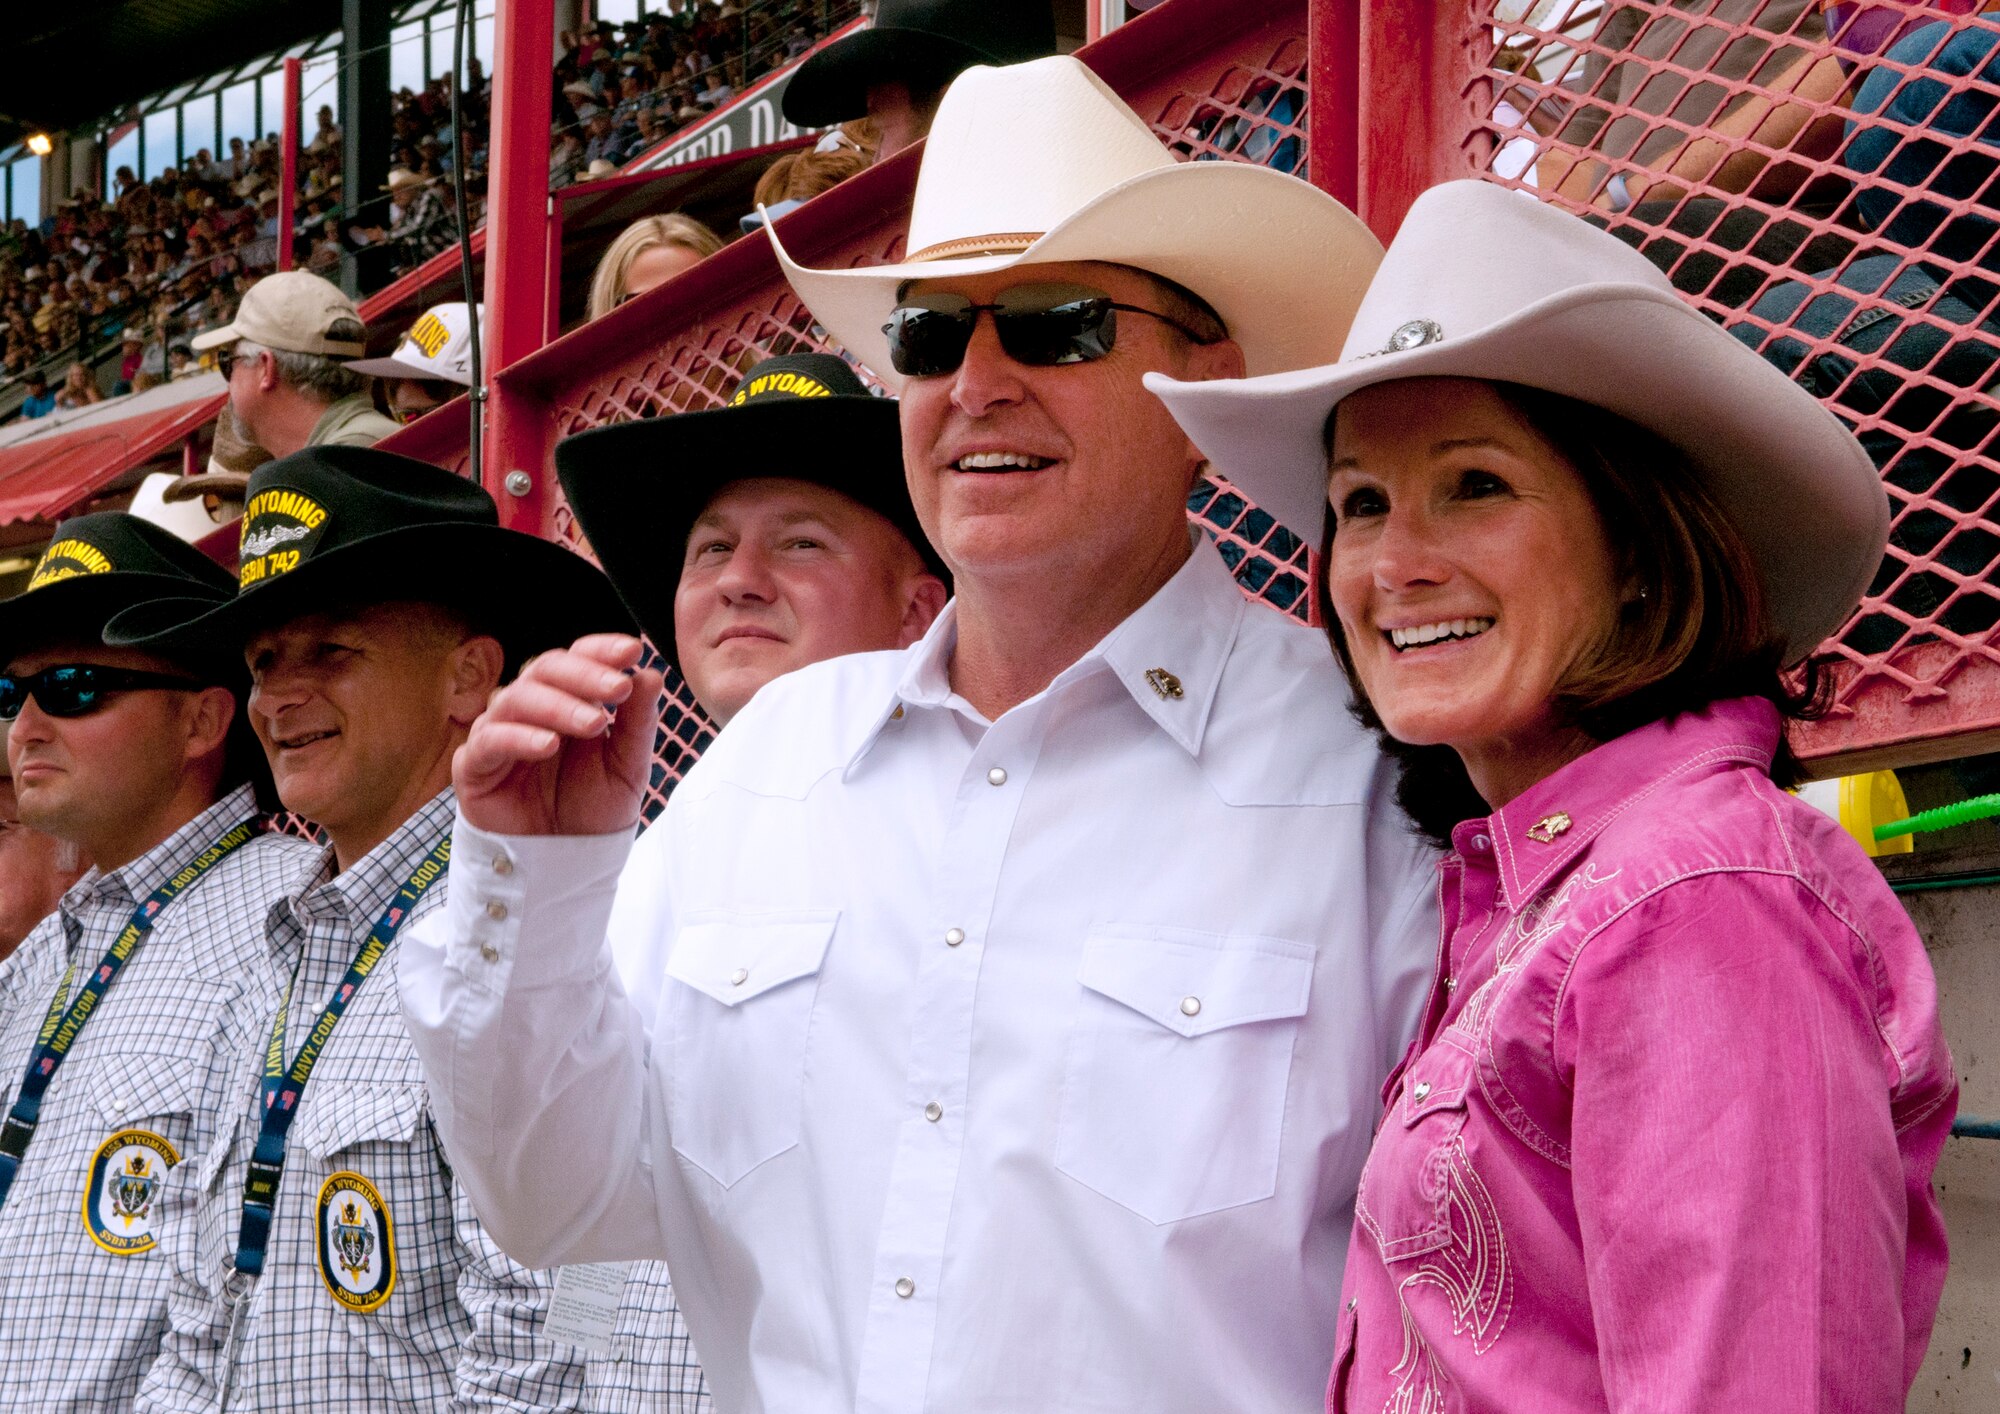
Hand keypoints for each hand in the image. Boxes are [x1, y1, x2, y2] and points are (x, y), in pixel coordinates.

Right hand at [454, 633, 662, 836]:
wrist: (565, 863)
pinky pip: (490, 740)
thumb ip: (638, 723)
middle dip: (585, 675)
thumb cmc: (592, 812)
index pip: (579, 658)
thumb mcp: (627, 768)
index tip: (633, 651)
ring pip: (518, 698)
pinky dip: (520, 737)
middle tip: (617, 689)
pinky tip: (548, 744)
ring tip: (593, 723)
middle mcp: (531, 708)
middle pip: (546, 668)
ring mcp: (500, 732)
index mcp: (569, 699)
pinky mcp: (474, 764)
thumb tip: (651, 674)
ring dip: (559, 706)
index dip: (601, 649)